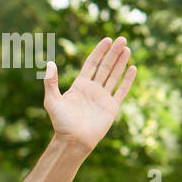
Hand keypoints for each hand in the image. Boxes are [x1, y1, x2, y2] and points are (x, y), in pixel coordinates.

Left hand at [43, 38, 136, 154]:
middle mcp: (93, 89)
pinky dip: (127, 80)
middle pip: (105, 67)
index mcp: (80, 86)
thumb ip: (50, 82)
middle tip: (122, 39)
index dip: (99, 52)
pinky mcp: (111, 107)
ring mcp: (103, 98)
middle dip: (113, 53)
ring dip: (121, 62)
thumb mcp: (52, 101)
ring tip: (127, 49)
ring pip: (114, 76)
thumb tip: (49, 63)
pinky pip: (121, 91)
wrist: (73, 142)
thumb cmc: (61, 123)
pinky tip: (133, 68)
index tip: (107, 40)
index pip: (92, 64)